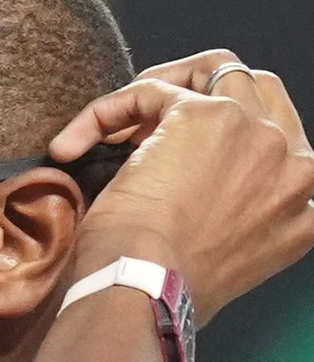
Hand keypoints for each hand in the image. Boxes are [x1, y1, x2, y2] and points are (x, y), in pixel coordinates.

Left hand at [48, 49, 313, 323]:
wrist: (143, 292)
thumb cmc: (163, 289)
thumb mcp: (223, 259)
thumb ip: (231, 217)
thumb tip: (189, 188)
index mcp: (304, 206)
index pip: (275, 142)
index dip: (222, 141)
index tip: (171, 161)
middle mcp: (295, 165)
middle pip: (254, 92)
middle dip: (196, 98)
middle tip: (138, 131)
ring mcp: (257, 135)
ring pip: (214, 70)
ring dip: (158, 91)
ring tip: (109, 129)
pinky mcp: (204, 116)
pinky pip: (151, 89)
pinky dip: (105, 111)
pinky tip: (71, 145)